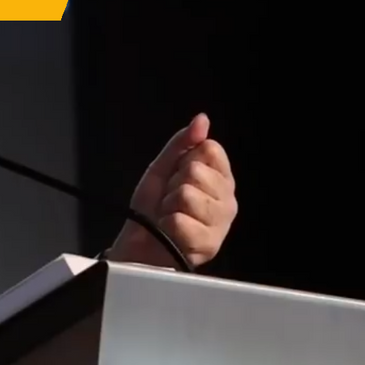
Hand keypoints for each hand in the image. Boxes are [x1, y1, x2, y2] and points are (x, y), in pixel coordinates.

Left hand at [107, 113, 237, 268]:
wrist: (137, 245)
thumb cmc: (152, 210)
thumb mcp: (162, 170)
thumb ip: (182, 144)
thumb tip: (202, 119)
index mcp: (221, 180)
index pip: (210, 149)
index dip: (184, 161)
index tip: (176, 178)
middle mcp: (227, 201)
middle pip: (197, 170)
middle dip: (174, 185)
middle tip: (170, 202)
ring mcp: (220, 224)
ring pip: (188, 194)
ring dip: (169, 206)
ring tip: (170, 218)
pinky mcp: (209, 246)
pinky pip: (181, 220)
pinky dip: (167, 226)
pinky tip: (171, 234)